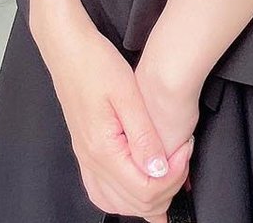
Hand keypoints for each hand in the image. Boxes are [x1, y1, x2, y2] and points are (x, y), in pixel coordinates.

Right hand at [40, 18, 193, 220]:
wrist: (67, 48)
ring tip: (167, 174)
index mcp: (103, 150)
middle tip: (182, 158)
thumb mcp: (126, 93)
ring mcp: (86, 159)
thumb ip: (144, 135)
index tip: (185, 150)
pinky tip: (138, 183)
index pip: (146, 190)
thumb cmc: (95, 63)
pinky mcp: (85, 151)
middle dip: (167, 188)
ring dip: (147, 198)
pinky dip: (124, 196)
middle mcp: (91, 161)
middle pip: (135, 203)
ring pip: (118, 204)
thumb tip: (160, 170)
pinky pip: (103, 192)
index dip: (174, 176)